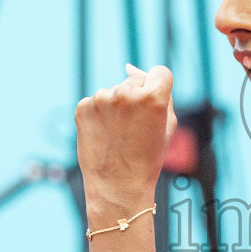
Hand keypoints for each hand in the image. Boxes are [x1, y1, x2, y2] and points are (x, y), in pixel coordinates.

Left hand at [75, 64, 177, 217]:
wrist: (117, 185)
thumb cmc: (148, 157)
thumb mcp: (167, 125)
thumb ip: (158, 91)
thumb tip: (129, 65)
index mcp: (153, 97)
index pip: (160, 72)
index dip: (160, 89)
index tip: (154, 108)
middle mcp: (126, 93)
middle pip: (135, 80)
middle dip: (137, 99)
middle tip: (136, 129)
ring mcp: (101, 99)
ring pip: (115, 91)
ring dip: (118, 106)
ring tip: (119, 134)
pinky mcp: (83, 106)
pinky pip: (97, 101)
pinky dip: (101, 114)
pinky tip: (105, 134)